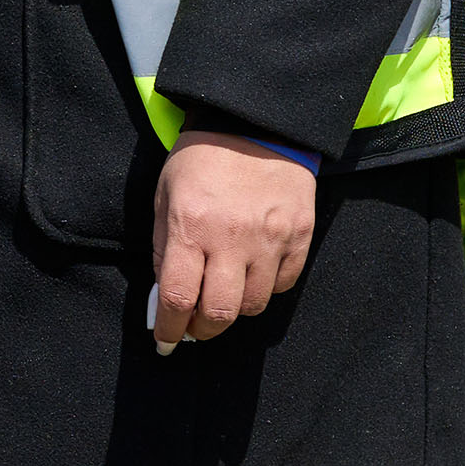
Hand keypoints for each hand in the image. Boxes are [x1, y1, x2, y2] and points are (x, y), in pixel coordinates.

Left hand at [149, 129, 317, 351]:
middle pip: (219, 312)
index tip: (164, 342)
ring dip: (234, 309)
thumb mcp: (166, 196)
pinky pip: (284, 284)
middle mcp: (232, 239)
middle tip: (195, 326)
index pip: (178, 298)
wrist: (257, 123)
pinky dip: (265, 289)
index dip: (169, 329)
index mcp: (191, 227)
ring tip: (223, 295)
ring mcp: (271, 239)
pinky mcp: (300, 236)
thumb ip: (164, 248)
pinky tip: (251, 275)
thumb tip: (166, 297)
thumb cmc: (202, 158)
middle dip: (203, 329)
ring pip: (254, 304)